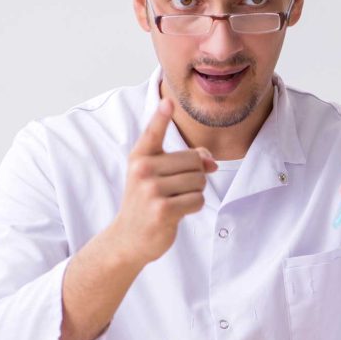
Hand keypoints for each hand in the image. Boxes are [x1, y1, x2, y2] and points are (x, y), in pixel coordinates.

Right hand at [109, 98, 216, 264]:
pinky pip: (197, 200)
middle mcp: (142, 169)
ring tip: (174, 201)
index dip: (162, 117)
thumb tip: (211, 162)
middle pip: (194, 160)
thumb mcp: (159, 176)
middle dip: (195, 176)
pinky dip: (194, 207)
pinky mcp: (162, 209)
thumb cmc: (149, 201)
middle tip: (175, 190)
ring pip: (198, 181)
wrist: (129, 237)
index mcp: (140, 156)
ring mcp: (151, 189)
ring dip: (194, 193)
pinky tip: (176, 213)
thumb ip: (185, 161)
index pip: (153, 132)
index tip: (167, 102)